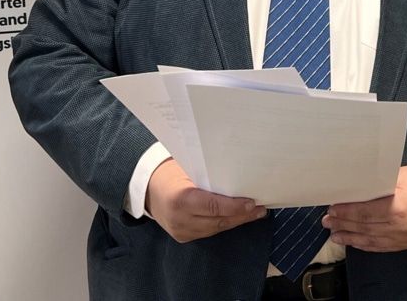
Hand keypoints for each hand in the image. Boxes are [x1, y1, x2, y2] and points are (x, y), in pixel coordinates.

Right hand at [145, 158, 265, 241]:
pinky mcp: (183, 237)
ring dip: (236, 221)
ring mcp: (181, 231)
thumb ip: (209, 177)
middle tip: (260, 209)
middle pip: (218, 221)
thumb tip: (239, 177)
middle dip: (242, 216)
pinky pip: (209, 232)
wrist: (146, 188)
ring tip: (254, 214)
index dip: (235, 207)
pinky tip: (236, 218)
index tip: (252, 203)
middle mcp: (180, 219)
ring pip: (216, 229)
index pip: (214, 206)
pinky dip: (223, 224)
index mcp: (180, 199)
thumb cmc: (169, 172)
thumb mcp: (187, 169)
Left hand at [322, 165, 406, 251]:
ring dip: (350, 237)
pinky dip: (365, 245)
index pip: (363, 212)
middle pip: (364, 226)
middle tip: (328, 221)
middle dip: (343, 224)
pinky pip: (381, 247)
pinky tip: (354, 242)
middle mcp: (400, 226)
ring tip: (335, 234)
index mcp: (397, 206)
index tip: (332, 208)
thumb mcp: (399, 176)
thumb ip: (377, 185)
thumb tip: (353, 189)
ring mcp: (404, 237)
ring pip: (370, 240)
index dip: (345, 211)